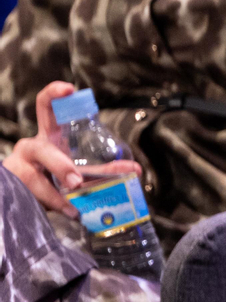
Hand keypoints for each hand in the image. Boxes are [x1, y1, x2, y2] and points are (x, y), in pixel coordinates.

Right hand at [2, 82, 139, 213]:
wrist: (19, 197)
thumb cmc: (52, 178)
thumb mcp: (78, 170)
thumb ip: (103, 170)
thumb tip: (136, 170)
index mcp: (48, 136)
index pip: (45, 107)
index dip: (53, 94)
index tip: (70, 89)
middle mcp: (30, 148)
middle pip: (41, 149)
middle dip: (59, 165)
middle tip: (76, 181)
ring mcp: (16, 167)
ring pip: (33, 178)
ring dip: (54, 194)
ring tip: (72, 205)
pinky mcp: (11, 187)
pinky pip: (29, 196)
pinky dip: (50, 205)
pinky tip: (67, 212)